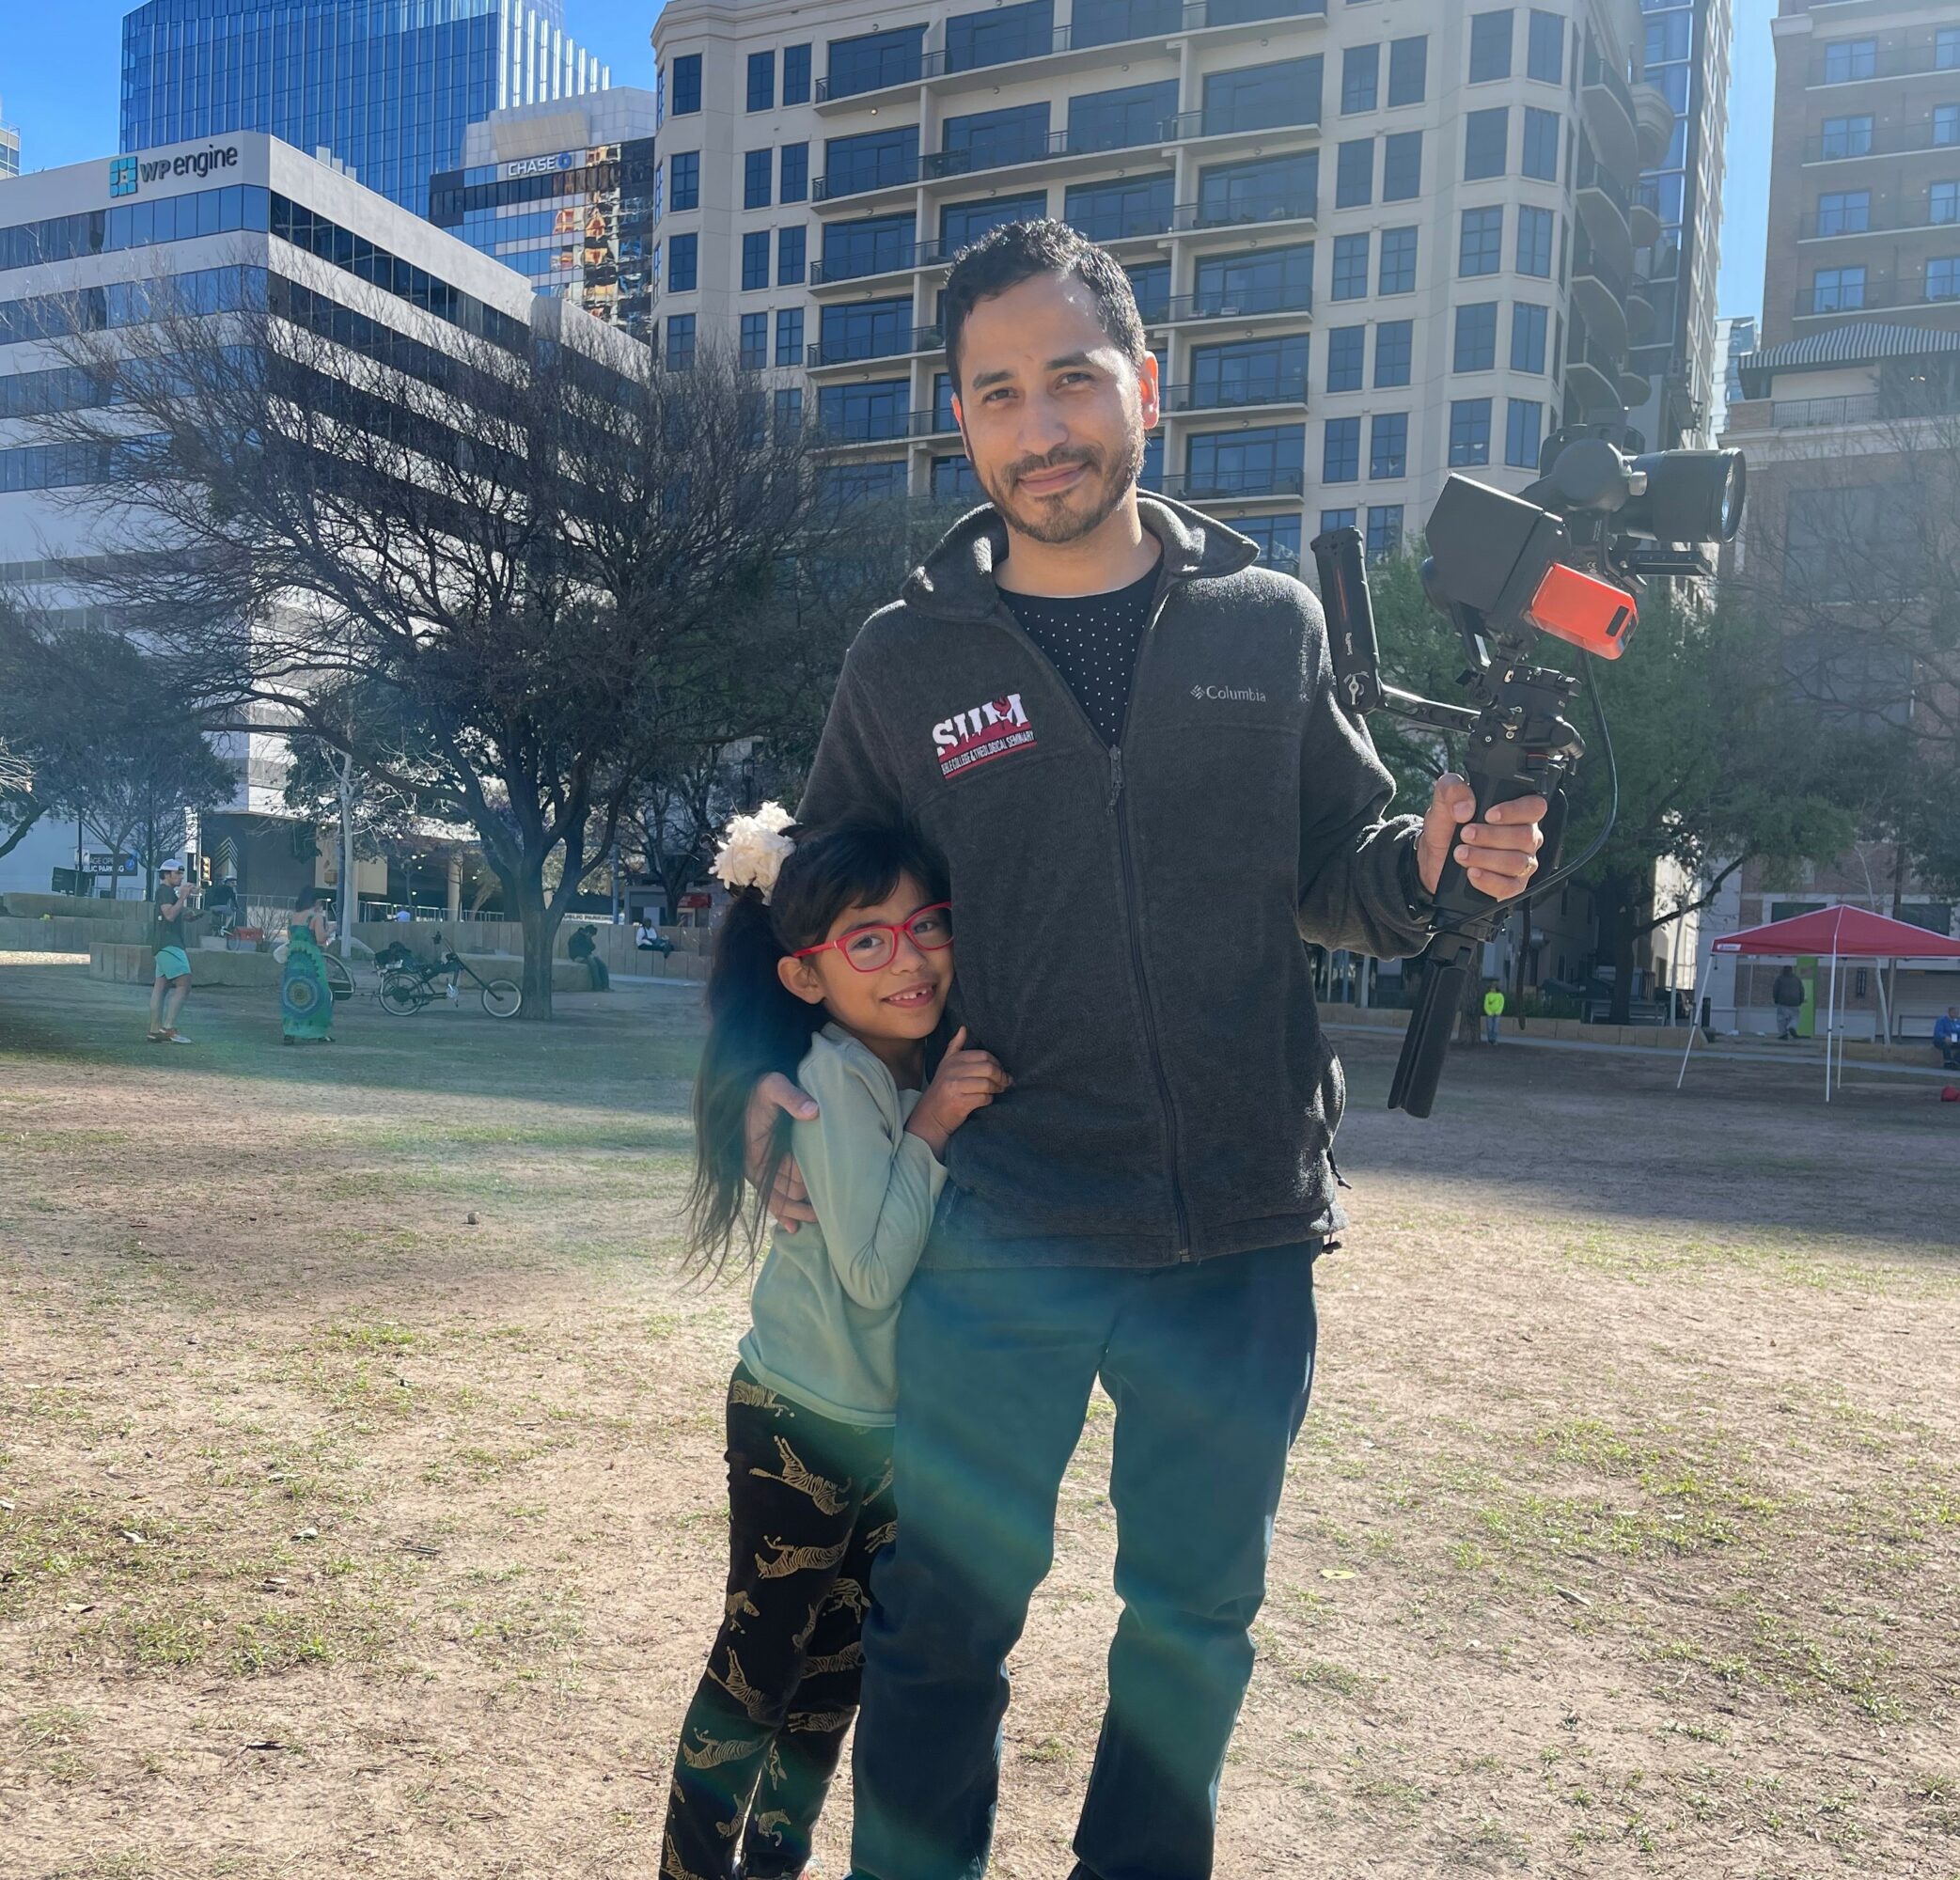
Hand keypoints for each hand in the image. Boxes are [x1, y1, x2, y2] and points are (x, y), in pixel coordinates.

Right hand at [747, 1072, 818, 1232]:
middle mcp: (754, 1166)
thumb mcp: (773, 1086)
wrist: (742, 1091)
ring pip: (780, 1200)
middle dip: (809, 1197)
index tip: (827, 1180)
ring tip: (823, 1219)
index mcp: (758, 1150)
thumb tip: (813, 1111)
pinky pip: (769, 1199)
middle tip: (834, 1202)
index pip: (790, 1174)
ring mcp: (755, 1173)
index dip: (808, 1179)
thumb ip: (791, 1097)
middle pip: (788, 1191)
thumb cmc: (760, 1088)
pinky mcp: (757, 1174)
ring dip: (800, 1211)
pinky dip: (782, 1215)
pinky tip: (794, 1228)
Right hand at [906, 1028, 1011, 1155]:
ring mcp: (955, 1087)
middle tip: (1005, 1082)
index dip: (997, 1063)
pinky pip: (984, 1098)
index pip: (983, 1055)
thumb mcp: (944, 1066)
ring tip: (997, 1091)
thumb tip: (964, 1028)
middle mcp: (952, 1071)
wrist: (929, 1117)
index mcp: (952, 1060)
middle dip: (1001, 1076)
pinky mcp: (959, 1102)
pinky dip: (989, 1100)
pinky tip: (986, 1101)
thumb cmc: (941, 1091)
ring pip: (987, 1084)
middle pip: (988, 1068)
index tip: (1001, 1071)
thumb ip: (955, 1047)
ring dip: (997, 1089)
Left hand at [1417, 774, 1546, 900]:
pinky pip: (1510, 887)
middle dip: (1491, 836)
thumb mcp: (1443, 803)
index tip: (1488, 815)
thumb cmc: (1447, 829)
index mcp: (1516, 812)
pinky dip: (1488, 880)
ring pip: (1517, 862)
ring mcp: (1521, 863)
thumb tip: (1465, 807)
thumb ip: (1452, 791)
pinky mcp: (1512, 886)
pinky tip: (1472, 873)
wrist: (1433, 859)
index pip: (1534, 807)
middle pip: (1525, 837)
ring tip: (1461, 854)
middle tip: (1465, 835)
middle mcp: (1525, 837)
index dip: (1515, 811)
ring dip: (1485, 858)